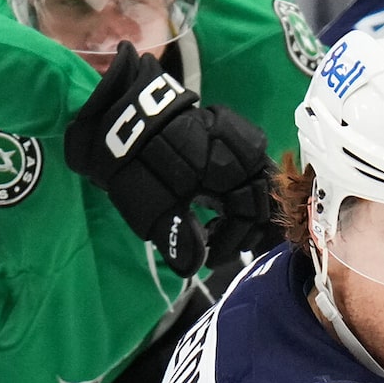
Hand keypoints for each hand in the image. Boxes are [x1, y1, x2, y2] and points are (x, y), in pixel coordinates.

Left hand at [64, 47, 271, 277]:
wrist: (122, 115)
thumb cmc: (140, 162)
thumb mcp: (155, 206)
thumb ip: (179, 238)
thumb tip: (193, 268)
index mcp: (232, 170)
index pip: (249, 215)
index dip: (233, 243)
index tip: (211, 259)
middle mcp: (244, 151)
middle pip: (261, 197)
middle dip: (242, 229)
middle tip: (217, 247)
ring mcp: (237, 136)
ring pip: (258, 179)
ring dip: (242, 208)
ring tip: (218, 226)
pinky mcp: (226, 129)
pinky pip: (246, 163)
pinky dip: (237, 187)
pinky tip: (217, 200)